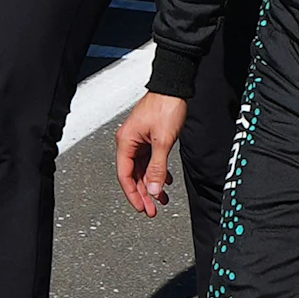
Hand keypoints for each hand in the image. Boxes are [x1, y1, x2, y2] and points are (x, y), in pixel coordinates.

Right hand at [116, 92, 187, 216]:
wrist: (174, 87)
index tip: (142, 208)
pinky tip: (165, 181)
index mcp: (126, 142)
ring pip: (143, 170)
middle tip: (152, 210)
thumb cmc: (165, 106)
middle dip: (144, 194)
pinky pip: (150, 160)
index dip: (133, 195)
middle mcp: (129, 142)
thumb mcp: (163, 141)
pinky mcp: (148, 137)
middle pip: (134, 176)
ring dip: (152, 185)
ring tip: (161, 200)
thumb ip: (157, 168)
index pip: (125, 176)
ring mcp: (139, 139)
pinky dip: (157, 172)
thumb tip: (153, 190)